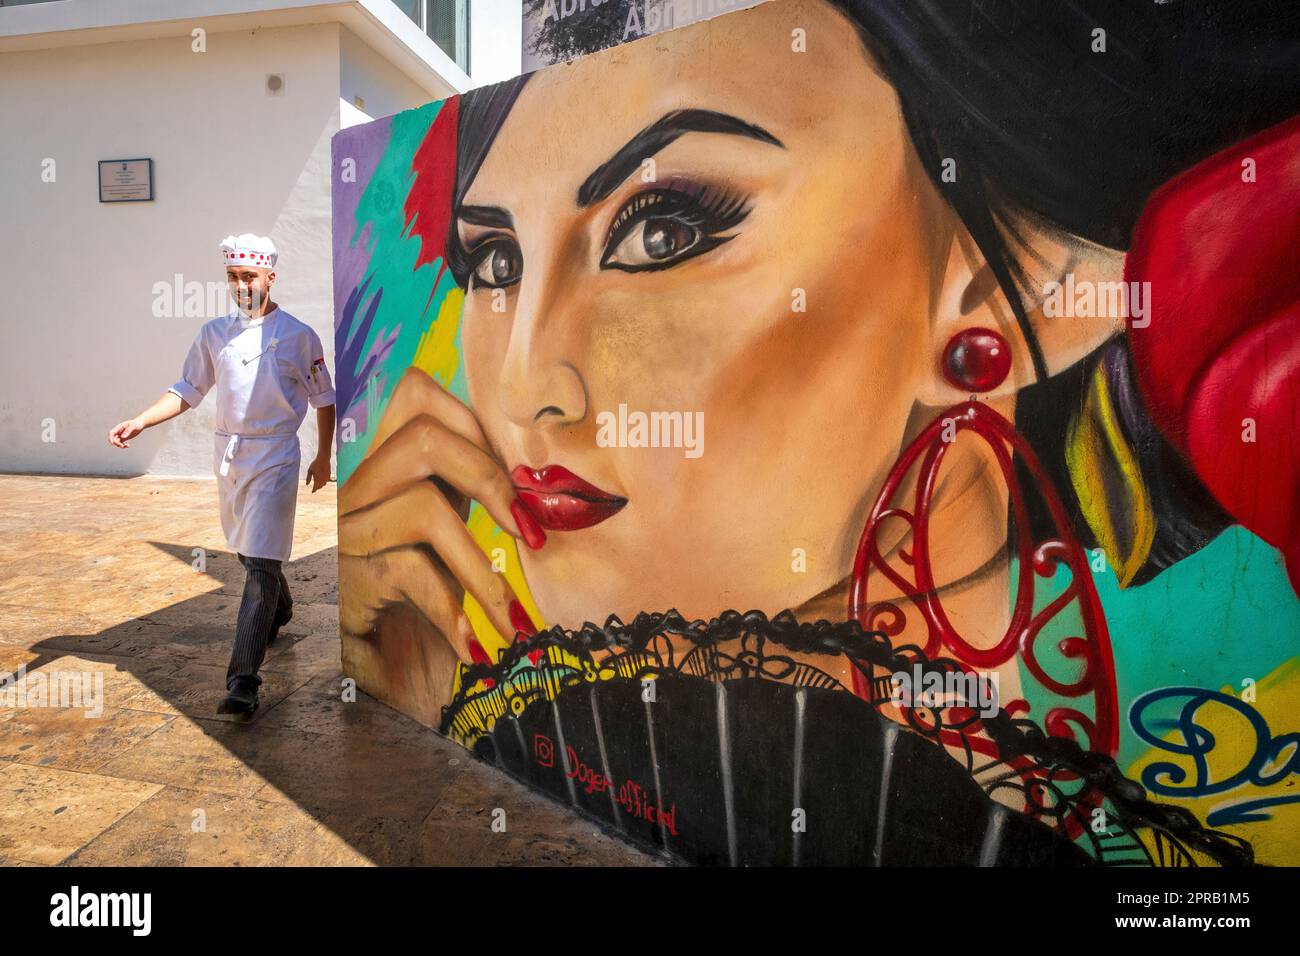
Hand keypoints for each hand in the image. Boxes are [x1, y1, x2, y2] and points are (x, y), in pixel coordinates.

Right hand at [108, 418, 144, 447]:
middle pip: (113, 438)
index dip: (110, 438)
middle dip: (116, 443)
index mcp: (119, 427)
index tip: (112, 443)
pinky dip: (123, 445)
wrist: (139, 424)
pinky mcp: (124, 438)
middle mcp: (118, 431)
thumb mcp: (133, 426)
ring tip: (127, 446)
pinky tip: (128, 446)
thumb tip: (122, 437)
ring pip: (116, 442)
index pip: (112, 433)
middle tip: (122, 445)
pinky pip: (120, 443)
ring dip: (119, 445)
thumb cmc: (136, 424)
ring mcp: (120, 435)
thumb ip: (128, 431)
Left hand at [305, 455, 330, 491]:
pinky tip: (323, 480)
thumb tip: (307, 484)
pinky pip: (327, 481)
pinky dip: (324, 482)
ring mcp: (327, 477)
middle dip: (317, 488)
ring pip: (324, 484)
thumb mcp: (309, 471)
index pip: (315, 487)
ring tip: (318, 485)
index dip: (314, 490)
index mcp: (317, 479)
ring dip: (321, 485)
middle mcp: (322, 479)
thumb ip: (308, 478)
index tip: (312, 492)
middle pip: (320, 486)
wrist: (323, 458)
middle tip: (315, 488)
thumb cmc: (315, 464)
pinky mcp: (329, 474)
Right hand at [337, 367, 543, 662]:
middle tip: (530, 535)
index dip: (476, 428)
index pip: (418, 394)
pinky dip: (454, 612)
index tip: (518, 484)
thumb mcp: (459, 531)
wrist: (396, 677)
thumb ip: (476, 488)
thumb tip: (541, 472)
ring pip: (422, 507)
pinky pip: (410, 571)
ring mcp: (350, 532)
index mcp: (389, 464)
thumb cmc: (436, 603)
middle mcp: (360, 489)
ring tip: (512, 619)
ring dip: (481, 570)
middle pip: (422, 436)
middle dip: (489, 479)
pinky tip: (474, 647)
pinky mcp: (349, 578)